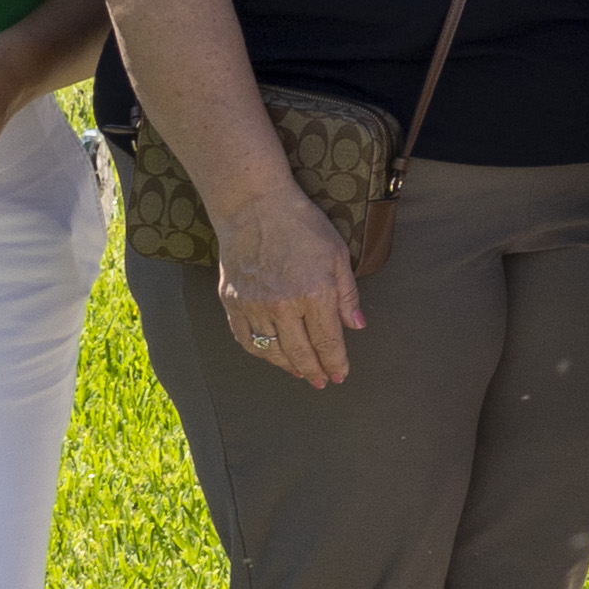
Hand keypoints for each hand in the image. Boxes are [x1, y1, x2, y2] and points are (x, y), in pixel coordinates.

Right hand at [209, 189, 367, 390]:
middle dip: (314, 371)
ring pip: (271, 350)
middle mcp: (283, 306)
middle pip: (300, 352)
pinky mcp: (232, 302)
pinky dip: (259, 352)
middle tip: (322, 381)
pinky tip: (270, 355)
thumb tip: (356, 326)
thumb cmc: (301, 226)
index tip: (340, 375)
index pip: (327, 341)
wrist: (254, 207)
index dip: (335, 362)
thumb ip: (347, 295)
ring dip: (288, 365)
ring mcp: (253, 306)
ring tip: (300, 371)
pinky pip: (245, 338)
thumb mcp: (337, 255)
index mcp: (314, 294)